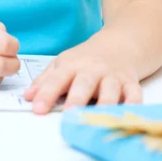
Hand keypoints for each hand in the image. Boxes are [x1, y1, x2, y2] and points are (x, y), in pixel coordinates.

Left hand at [23, 38, 141, 113]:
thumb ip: (45, 81)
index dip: (46, 94)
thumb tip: (27, 97)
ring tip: (98, 117)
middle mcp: (93, 70)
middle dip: (77, 98)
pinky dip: (133, 104)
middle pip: (84, 83)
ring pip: (110, 90)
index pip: (57, 79)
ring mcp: (113, 76)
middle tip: (69, 113)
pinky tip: (128, 114)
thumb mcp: (63, 63)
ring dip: (104, 103)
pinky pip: (134, 94)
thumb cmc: (86, 59)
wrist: (119, 43)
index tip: (37, 109)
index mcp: (73, 65)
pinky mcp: (131, 84)